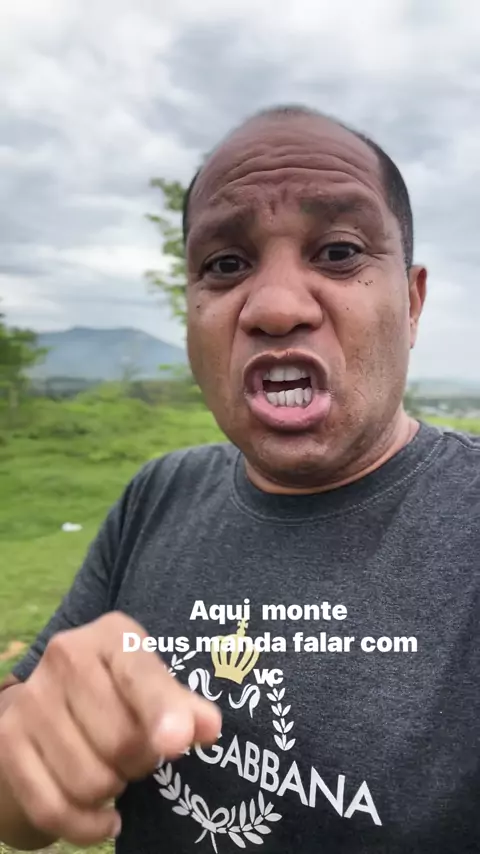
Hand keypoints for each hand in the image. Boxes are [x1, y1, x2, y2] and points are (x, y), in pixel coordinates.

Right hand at [0, 611, 220, 845]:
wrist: (54, 699)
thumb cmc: (120, 691)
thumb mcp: (154, 685)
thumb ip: (185, 706)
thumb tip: (209, 727)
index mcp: (111, 635)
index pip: (141, 676)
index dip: (161, 710)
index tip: (177, 742)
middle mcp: (65, 656)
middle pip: (120, 741)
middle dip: (142, 762)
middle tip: (140, 753)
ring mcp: (31, 698)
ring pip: (89, 781)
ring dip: (113, 789)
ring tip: (115, 769)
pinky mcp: (8, 740)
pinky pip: (53, 807)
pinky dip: (86, 825)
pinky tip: (105, 815)